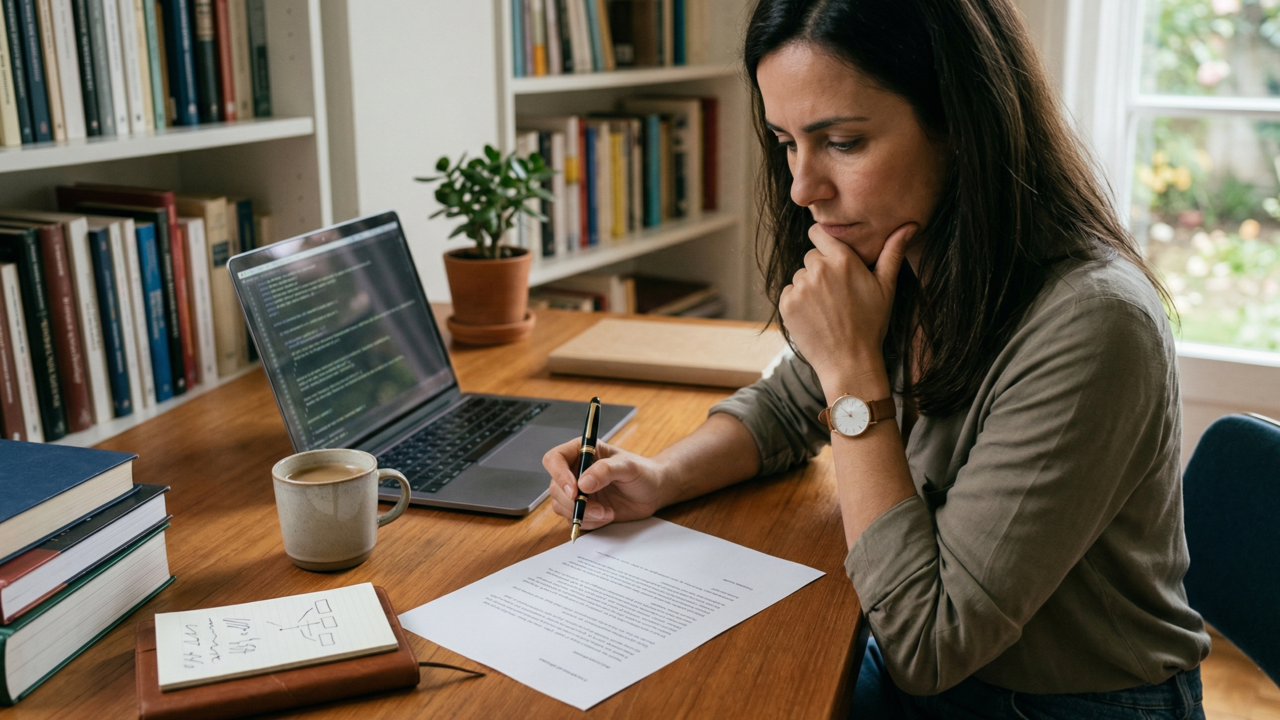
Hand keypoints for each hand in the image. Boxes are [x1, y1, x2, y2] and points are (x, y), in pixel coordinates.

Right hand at [543, 438, 669, 530]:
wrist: (654, 492)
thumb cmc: (643, 472)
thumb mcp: (628, 466)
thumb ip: (606, 470)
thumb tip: (583, 483)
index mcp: (582, 452)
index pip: (555, 459)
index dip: (559, 475)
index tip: (575, 491)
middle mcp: (575, 471)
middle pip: (555, 487)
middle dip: (574, 502)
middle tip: (597, 508)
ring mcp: (578, 491)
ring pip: (561, 506)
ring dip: (582, 514)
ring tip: (607, 513)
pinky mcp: (583, 508)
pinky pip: (573, 519)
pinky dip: (588, 522)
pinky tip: (607, 516)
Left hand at [778, 222, 915, 396]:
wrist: (849, 362)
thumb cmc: (871, 324)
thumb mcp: (886, 287)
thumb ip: (893, 252)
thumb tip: (910, 224)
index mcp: (843, 260)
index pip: (818, 232)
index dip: (823, 242)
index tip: (830, 255)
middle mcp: (819, 269)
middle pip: (811, 257)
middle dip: (821, 270)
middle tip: (837, 294)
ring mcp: (801, 287)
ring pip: (800, 276)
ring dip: (809, 287)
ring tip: (828, 309)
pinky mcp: (787, 304)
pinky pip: (790, 293)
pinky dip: (798, 303)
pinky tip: (816, 317)